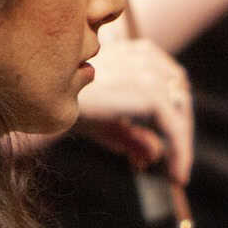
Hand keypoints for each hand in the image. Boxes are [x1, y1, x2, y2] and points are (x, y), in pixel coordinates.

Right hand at [75, 34, 193, 184]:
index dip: (175, 115)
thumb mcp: (103, 122)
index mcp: (136, 52)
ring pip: (180, 114)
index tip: (170, 145)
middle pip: (180, 95)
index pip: (170, 82)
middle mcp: (146, 56)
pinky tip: (177, 175)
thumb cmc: (65, 102)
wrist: (45, 95)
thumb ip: (130, 136)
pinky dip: (180, 153)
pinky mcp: (150, 93)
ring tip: (177, 175)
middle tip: (177, 166)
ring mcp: (150, 73)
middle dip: (181, 131)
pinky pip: (175, 128)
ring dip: (181, 147)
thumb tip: (154, 156)